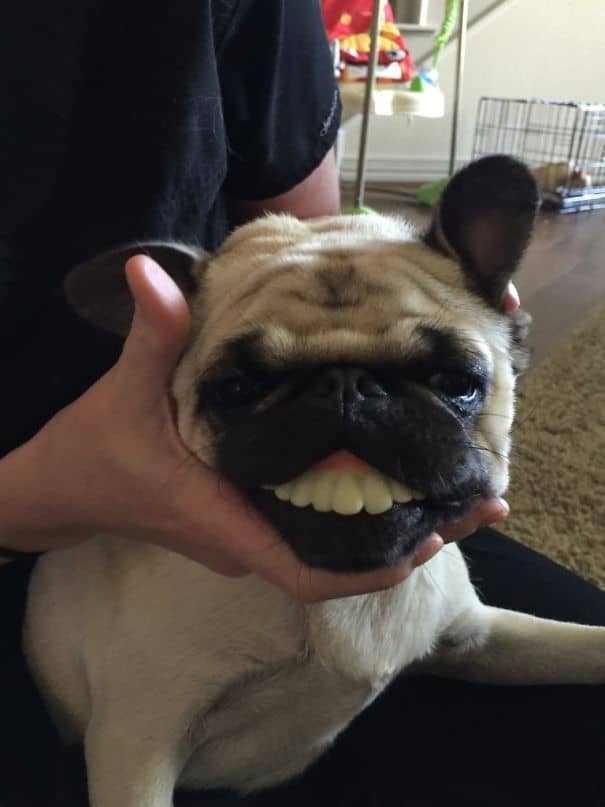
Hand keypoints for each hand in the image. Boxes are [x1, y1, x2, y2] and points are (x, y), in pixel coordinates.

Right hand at [0, 258, 511, 601]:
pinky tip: (400, 478)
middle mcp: (245, 538)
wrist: (66, 488)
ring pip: (337, 547)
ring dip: (397, 528)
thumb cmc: (95, 448)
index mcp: (222, 517)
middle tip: (477, 500)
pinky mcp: (250, 522)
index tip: (430, 538)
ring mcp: (250, 534)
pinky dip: (366, 513)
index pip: (307, 570)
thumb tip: (153, 269)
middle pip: (343, 562)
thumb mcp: (123, 388)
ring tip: (458, 492)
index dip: (373, 569)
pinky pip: (320, 529)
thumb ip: (151, 332)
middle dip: (412, 542)